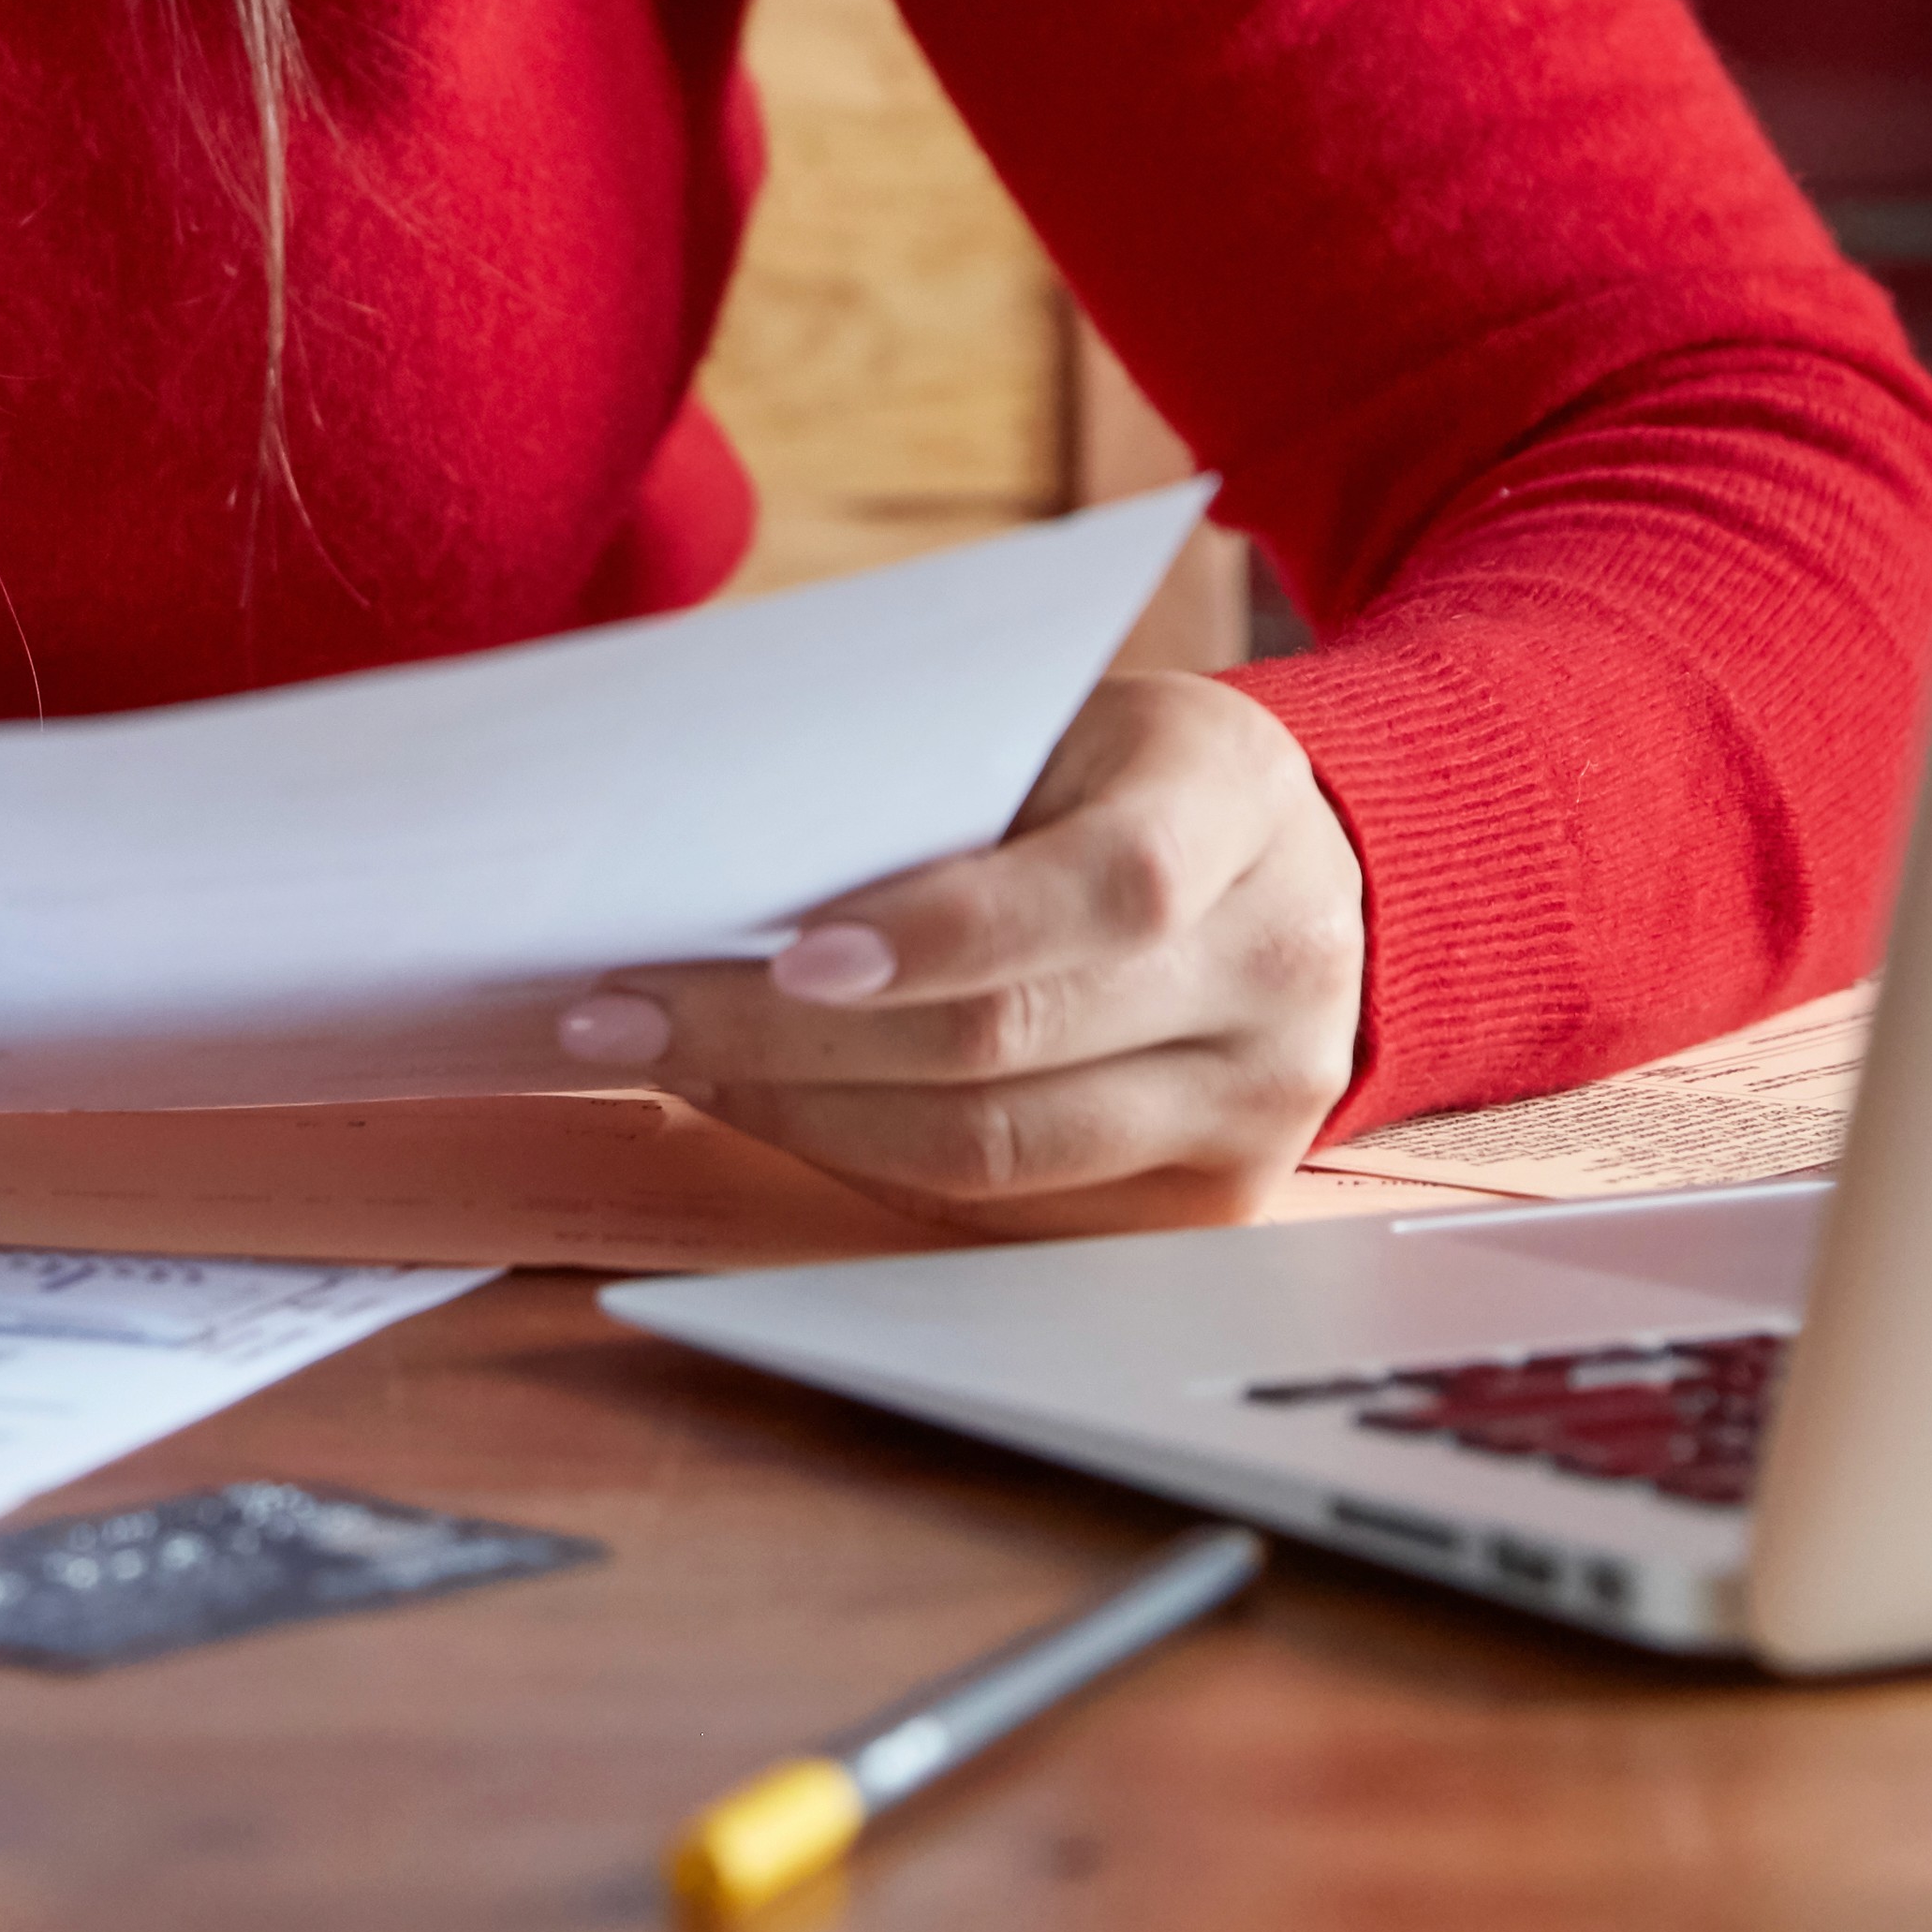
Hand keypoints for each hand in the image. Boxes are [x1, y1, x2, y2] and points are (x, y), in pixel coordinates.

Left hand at [556, 670, 1367, 1237]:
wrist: (1304, 869)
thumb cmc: (1126, 773)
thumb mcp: (1065, 724)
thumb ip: (934, 784)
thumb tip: (714, 860)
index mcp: (1236, 803)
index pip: (1104, 888)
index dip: (941, 930)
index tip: (787, 950)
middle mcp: (1274, 967)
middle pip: (1013, 1042)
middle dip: (789, 1037)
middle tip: (627, 1014)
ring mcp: (1255, 1103)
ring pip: (995, 1152)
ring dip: (803, 1113)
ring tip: (670, 1062)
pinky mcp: (1207, 1199)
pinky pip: (1004, 1207)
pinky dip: (865, 1156)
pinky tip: (772, 1104)